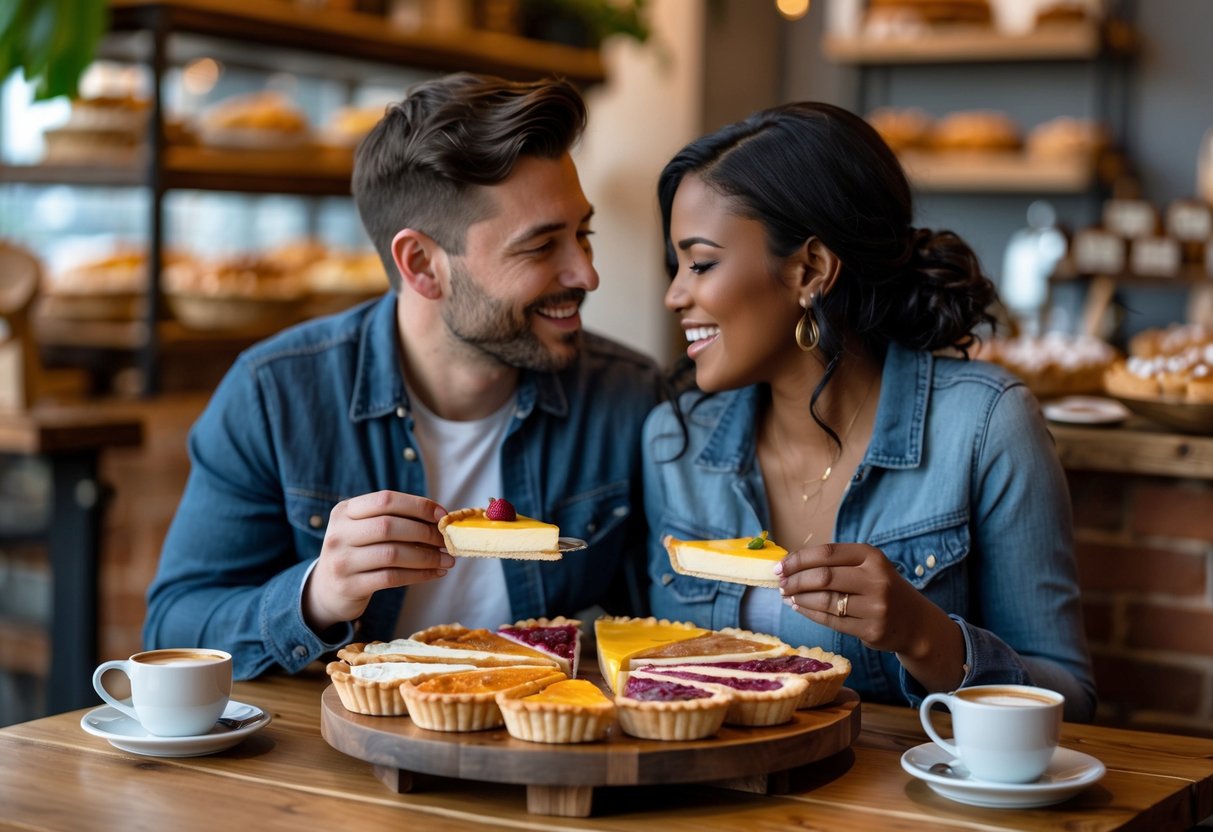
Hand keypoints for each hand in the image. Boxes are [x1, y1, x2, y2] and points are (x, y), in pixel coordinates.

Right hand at [302, 491, 453, 631]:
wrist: (327, 589)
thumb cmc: (359, 552)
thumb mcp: (365, 529)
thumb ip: (395, 520)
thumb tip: (441, 520)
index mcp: (344, 511)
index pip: (385, 500)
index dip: (417, 506)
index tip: (442, 516)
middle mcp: (339, 534)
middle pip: (389, 526)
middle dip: (425, 533)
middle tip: (447, 541)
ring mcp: (341, 561)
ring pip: (392, 554)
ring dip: (426, 557)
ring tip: (447, 559)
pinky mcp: (349, 586)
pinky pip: (392, 578)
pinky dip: (419, 575)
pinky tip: (435, 573)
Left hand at [776, 542, 964, 690]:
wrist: (914, 622)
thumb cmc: (879, 588)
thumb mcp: (866, 567)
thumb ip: (835, 563)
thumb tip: (789, 565)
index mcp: (872, 557)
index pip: (827, 553)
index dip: (799, 559)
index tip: (780, 566)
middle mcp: (876, 579)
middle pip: (824, 577)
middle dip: (796, 580)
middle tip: (780, 584)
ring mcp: (876, 607)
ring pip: (825, 601)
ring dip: (800, 598)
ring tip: (786, 596)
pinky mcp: (872, 630)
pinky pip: (831, 621)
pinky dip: (810, 613)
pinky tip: (799, 608)